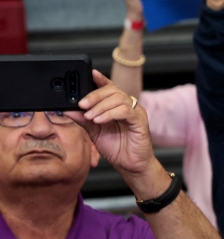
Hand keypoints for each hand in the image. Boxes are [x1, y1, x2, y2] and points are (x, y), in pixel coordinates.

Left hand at [65, 71, 166, 198]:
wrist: (130, 165)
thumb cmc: (116, 148)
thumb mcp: (93, 132)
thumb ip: (82, 119)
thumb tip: (66, 109)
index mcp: (117, 106)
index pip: (109, 87)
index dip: (100, 79)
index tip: (90, 73)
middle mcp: (128, 106)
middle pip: (112, 90)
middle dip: (95, 96)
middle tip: (82, 105)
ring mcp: (136, 112)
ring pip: (118, 99)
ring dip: (100, 107)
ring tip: (90, 117)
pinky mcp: (141, 121)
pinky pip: (125, 111)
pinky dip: (110, 114)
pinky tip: (99, 120)